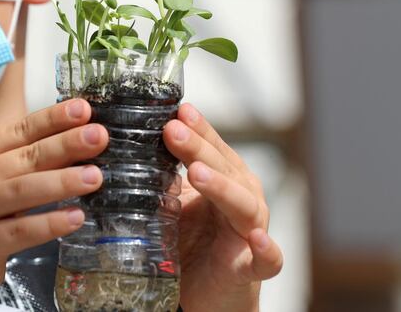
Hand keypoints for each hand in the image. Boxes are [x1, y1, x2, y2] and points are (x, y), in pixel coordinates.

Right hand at [0, 99, 107, 309]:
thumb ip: (23, 163)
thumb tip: (75, 145)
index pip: (20, 130)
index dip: (53, 119)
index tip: (83, 109)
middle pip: (26, 156)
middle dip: (66, 144)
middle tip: (98, 137)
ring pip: (24, 190)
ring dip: (62, 181)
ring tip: (94, 177)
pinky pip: (21, 230)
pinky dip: (50, 223)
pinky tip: (75, 218)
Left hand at [163, 104, 282, 311]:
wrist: (209, 292)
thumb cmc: (195, 242)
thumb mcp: (175, 205)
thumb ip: (163, 179)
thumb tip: (133, 147)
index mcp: (227, 180)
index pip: (213, 148)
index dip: (198, 128)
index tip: (178, 110)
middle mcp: (244, 199)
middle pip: (224, 169)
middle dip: (198, 149)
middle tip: (172, 131)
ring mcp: (251, 232)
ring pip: (243, 205)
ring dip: (222, 187)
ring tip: (197, 172)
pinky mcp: (250, 268)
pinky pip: (267, 260)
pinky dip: (266, 250)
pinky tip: (257, 238)